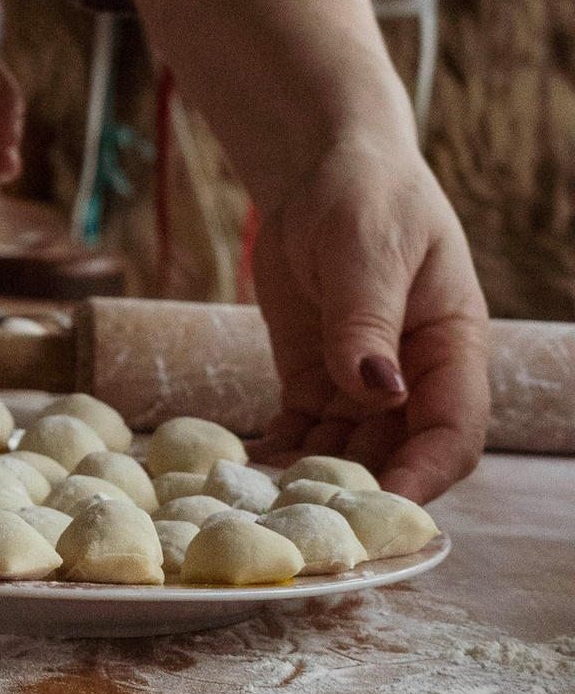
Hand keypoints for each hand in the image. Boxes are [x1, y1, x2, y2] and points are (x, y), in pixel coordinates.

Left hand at [248, 133, 489, 500]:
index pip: (453, 433)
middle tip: (301, 523)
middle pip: (394, 457)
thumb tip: (379, 389)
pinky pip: (300, 433)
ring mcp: (360, 384)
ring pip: (343, 454)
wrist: (321, 169)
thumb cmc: (366, 195)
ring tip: (258, 508)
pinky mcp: (313, 381)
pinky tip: (240, 475)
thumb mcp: (367, 249)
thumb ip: (367, 319)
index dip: (423, 476)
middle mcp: (412, 378)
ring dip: (308, 482)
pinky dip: (275, 456)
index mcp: (450, 349)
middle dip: (355, 493)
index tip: (383, 508)